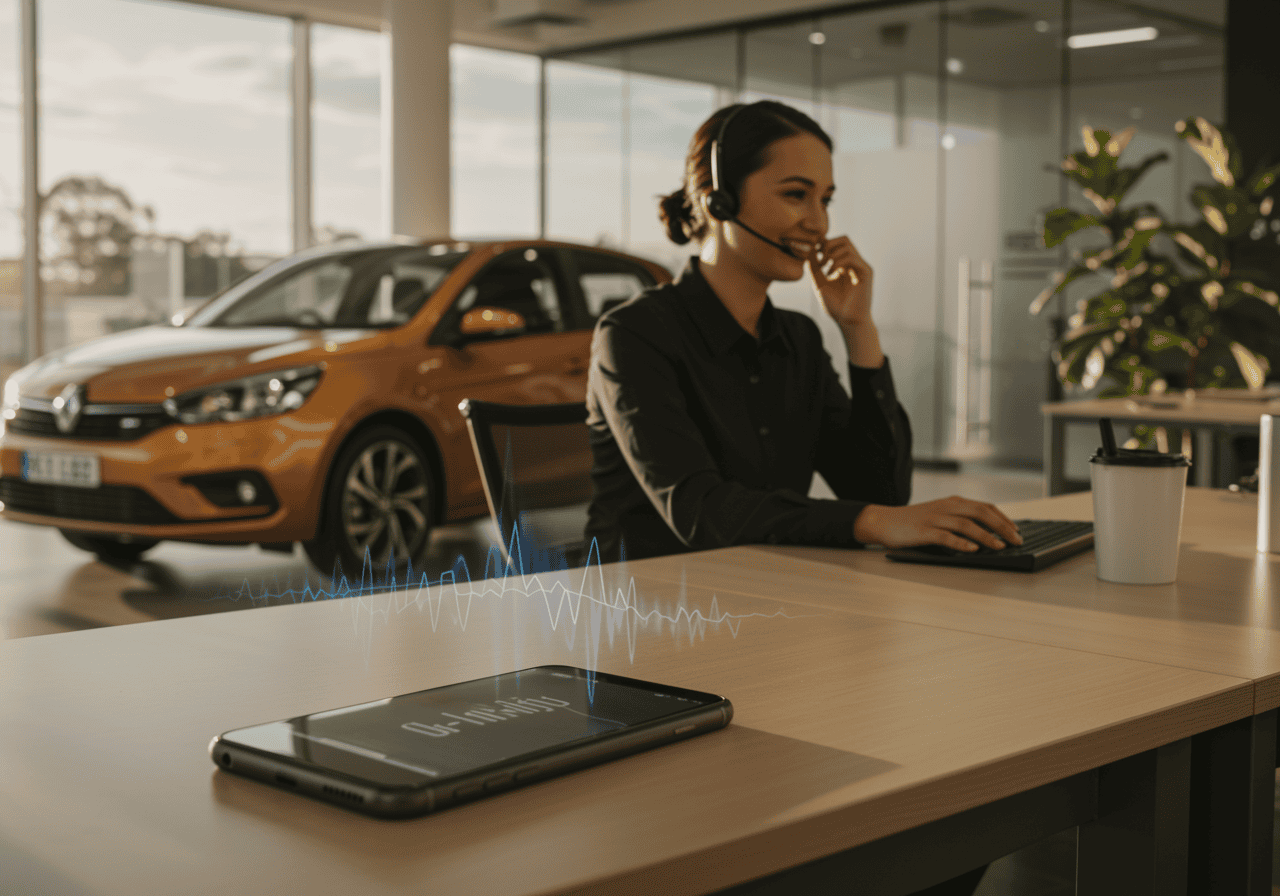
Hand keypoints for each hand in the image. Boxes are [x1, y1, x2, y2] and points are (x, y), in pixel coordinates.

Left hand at [805, 236, 873, 328]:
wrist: (847, 320)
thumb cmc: (835, 305)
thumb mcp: (819, 283)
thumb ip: (814, 267)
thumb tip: (809, 249)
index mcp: (843, 264)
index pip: (836, 243)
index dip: (823, 243)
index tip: (813, 253)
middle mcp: (854, 263)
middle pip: (844, 239)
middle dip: (828, 246)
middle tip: (820, 261)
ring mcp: (861, 266)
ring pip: (847, 246)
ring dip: (832, 255)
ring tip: (825, 270)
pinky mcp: (867, 272)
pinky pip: (852, 257)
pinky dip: (839, 262)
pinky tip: (831, 274)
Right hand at [854, 497, 1022, 551]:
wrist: (883, 521)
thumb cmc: (913, 522)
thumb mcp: (940, 515)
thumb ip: (960, 520)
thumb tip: (987, 534)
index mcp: (953, 502)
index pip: (986, 506)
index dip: (1004, 518)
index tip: (1017, 531)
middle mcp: (947, 507)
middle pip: (981, 512)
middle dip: (1002, 526)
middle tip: (1017, 540)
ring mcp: (935, 518)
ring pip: (966, 524)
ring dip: (986, 536)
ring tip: (1000, 546)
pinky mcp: (923, 531)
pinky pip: (946, 536)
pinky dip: (961, 543)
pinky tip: (973, 550)